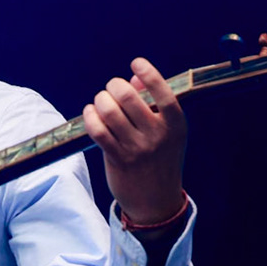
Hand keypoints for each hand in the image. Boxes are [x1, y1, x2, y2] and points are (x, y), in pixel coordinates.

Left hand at [84, 58, 187, 226]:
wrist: (156, 203)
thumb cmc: (161, 159)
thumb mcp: (166, 132)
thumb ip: (152, 103)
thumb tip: (134, 76)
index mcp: (175, 126)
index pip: (163, 92)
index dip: (148, 73)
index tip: (136, 62)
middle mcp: (157, 136)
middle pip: (128, 96)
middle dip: (114, 86)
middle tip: (112, 89)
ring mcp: (136, 149)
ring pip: (109, 111)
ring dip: (100, 100)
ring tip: (101, 102)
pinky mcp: (117, 159)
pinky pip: (97, 130)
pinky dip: (90, 116)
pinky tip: (91, 113)